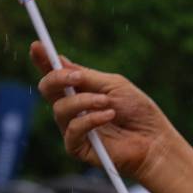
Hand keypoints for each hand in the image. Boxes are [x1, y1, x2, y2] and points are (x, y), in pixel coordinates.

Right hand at [30, 43, 179, 179]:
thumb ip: (87, 76)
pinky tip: (108, 116)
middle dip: (57, 79)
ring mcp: (73, 127)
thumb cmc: (138, 111)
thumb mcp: (114, 85)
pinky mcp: (77, 147)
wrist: (155, 140)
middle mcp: (72, 108)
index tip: (38, 46)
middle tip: (76, 77)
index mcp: (79, 90)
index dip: (43, 60)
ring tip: (107, 103)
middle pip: (47, 89)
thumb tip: (60, 62)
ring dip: (84, 102)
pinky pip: (72, 130)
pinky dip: (90, 120)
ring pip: (60, 109)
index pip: (55, 74)